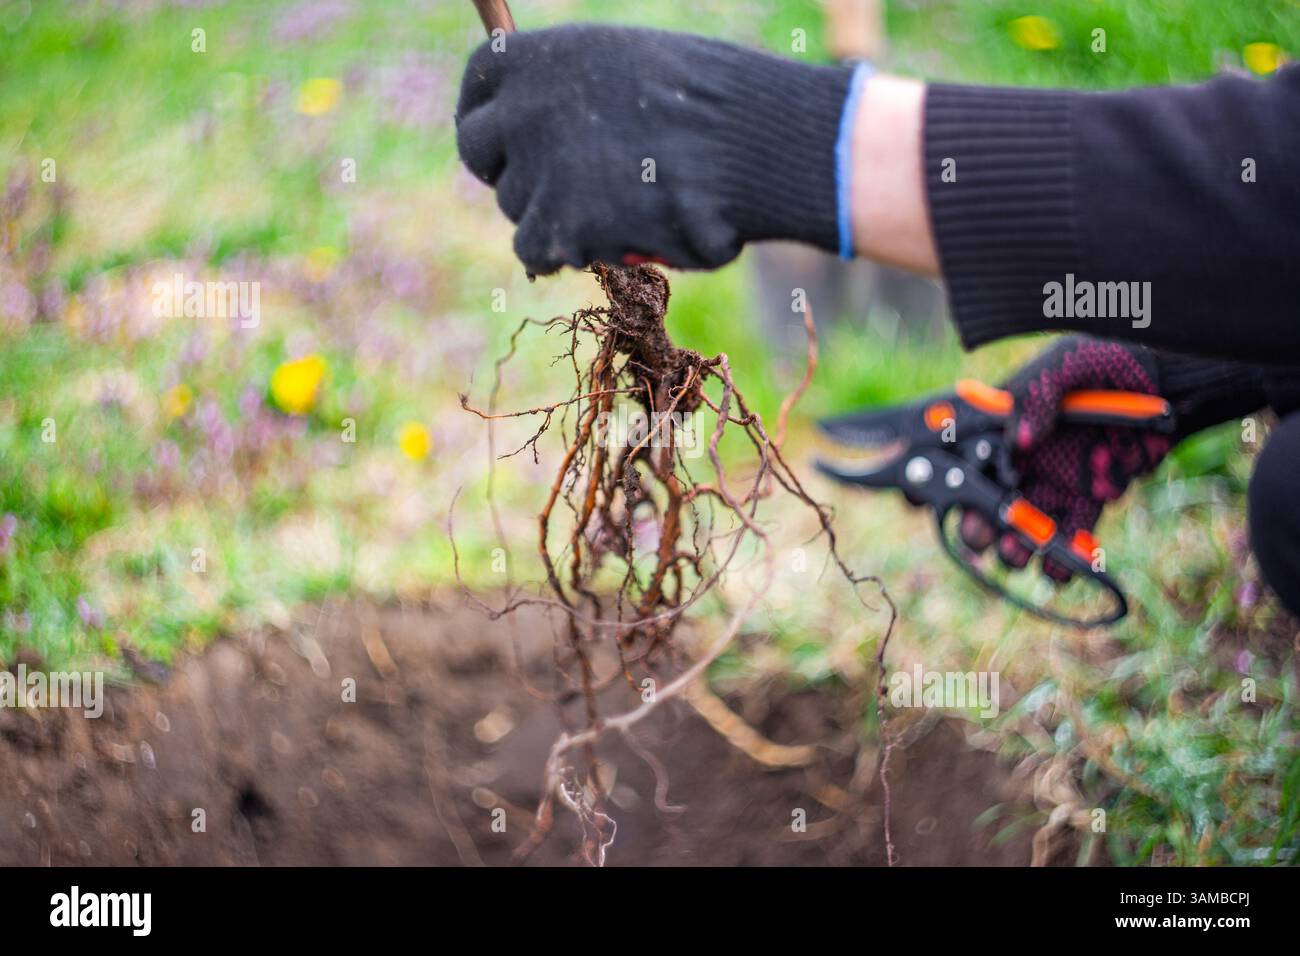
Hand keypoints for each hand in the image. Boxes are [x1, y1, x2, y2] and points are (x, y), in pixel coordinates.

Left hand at [455, 25, 857, 273]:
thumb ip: (578, 94)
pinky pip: (536, 250)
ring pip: (515, 208)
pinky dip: (567, 253)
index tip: (502, 140)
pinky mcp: (559, 226)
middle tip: (553, 190)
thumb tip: (547, 128)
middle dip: (510, 172)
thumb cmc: (716, 106)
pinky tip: (608, 240)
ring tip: (618, 210)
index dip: (486, 115)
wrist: (752, 147)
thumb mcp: (633, 69)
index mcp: (545, 56)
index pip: (478, 83)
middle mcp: (526, 107)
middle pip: (481, 151)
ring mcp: (538, 169)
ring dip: (553, 217)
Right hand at [959, 337, 1173, 580]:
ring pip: (1022, 526)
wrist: (1173, 380)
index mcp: (1006, 422)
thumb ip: (1036, 396)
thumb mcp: (1067, 364)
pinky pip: (1069, 536)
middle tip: (985, 535)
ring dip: (1014, 548)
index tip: (941, 496)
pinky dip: (1061, 559)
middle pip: (985, 501)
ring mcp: (1055, 480)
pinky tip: (1056, 567)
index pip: (964, 456)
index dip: (947, 479)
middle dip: (978, 525)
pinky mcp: (1090, 499)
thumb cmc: (1113, 360)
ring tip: (1017, 555)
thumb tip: (1018, 440)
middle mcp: (1025, 456)